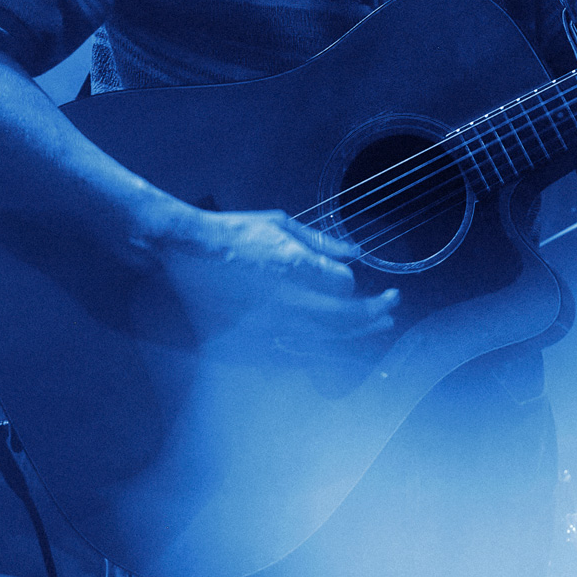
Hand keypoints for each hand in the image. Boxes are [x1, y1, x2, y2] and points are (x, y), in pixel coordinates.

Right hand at [152, 209, 397, 354]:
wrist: (185, 256)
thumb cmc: (232, 234)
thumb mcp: (278, 224)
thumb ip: (320, 241)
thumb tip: (353, 252)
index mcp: (292, 266)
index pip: (342, 285)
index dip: (352, 283)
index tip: (351, 280)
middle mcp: (284, 300)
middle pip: (342, 317)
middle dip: (373, 314)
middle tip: (391, 307)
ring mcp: (269, 324)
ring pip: (324, 339)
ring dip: (355, 335)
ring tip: (377, 329)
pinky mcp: (254, 339)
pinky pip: (298, 353)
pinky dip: (323, 352)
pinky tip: (338, 349)